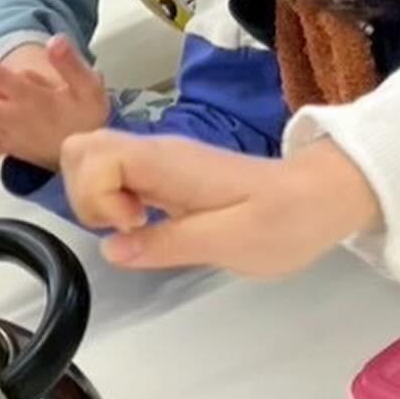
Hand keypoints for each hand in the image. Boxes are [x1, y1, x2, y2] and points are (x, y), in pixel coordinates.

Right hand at [60, 132, 380, 276]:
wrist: (319, 199)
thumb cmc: (283, 221)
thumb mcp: (231, 243)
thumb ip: (168, 244)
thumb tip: (112, 250)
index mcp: (168, 162)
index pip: (94, 155)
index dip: (97, 196)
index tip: (135, 226)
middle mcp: (155, 153)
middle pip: (81, 148)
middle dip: (84, 195)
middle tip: (126, 228)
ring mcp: (157, 160)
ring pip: (90, 159)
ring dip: (94, 199)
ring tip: (134, 228)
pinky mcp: (161, 174)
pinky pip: (112, 174)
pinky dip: (111, 200)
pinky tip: (143, 224)